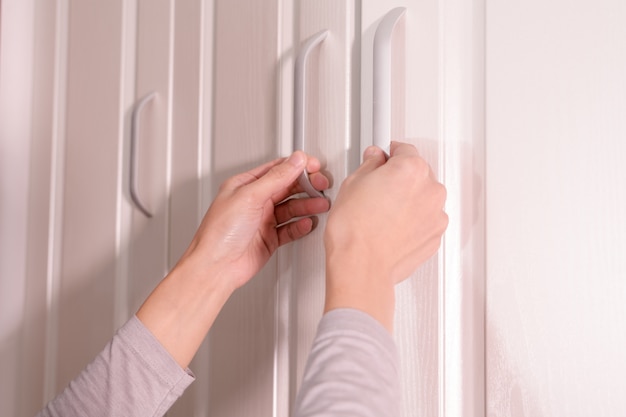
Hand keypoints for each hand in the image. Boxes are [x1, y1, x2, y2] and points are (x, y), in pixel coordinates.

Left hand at [181, 151, 329, 290]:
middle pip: (287, 187)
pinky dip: (300, 225)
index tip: (315, 167)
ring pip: (291, 208)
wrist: (216, 267)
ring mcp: (262, 220)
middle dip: (307, 185)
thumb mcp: (250, 196)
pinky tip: (306, 223)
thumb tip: (295, 160)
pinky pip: (290, 228)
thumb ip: (276, 177)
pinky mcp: (269, 239)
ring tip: (320, 205)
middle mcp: (254, 201)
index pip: (277, 169)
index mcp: (245, 185)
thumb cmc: (220, 233)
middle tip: (322, 186)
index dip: (298, 167)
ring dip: (307, 205)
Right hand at [324, 142, 447, 329]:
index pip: (404, 149)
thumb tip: (374, 160)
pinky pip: (425, 220)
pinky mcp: (435, 236)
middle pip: (418, 173)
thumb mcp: (352, 184)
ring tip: (382, 213)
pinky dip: (413, 221)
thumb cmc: (354, 231)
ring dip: (408, 201)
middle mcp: (430, 189)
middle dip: (400, 179)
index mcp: (411, 169)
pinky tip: (391, 227)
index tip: (383, 158)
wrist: (361, 266)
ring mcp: (436, 215)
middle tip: (377, 190)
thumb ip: (370, 165)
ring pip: (423, 198)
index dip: (389, 154)